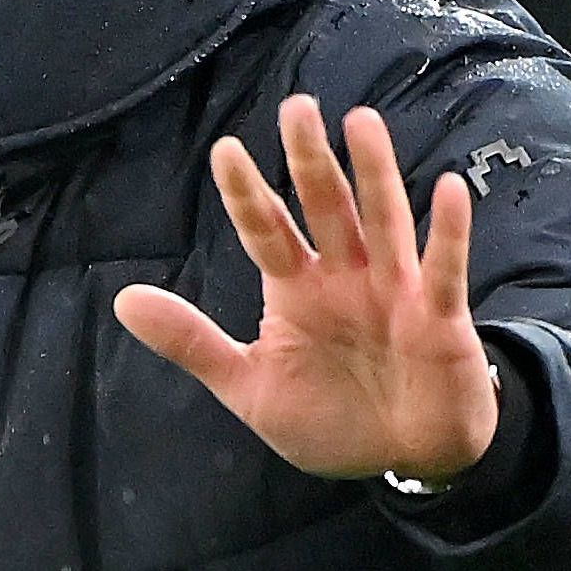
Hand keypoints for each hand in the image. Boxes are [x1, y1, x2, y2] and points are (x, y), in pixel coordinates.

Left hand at [112, 94, 495, 481]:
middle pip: (325, 208)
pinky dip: (448, 231)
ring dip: (375, 172)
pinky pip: (443, 269)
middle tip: (295, 108)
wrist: (400, 463)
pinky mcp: (439, 317)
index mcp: (296, 289)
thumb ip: (192, 342)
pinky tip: (449, 188)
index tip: (225, 151)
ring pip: (383, 220)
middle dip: (309, 160)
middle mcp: (344, 277)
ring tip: (361, 122)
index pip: (266, 230)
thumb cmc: (329, 418)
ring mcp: (394, 291)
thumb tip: (122, 301)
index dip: (248, 193)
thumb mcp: (248, 387)